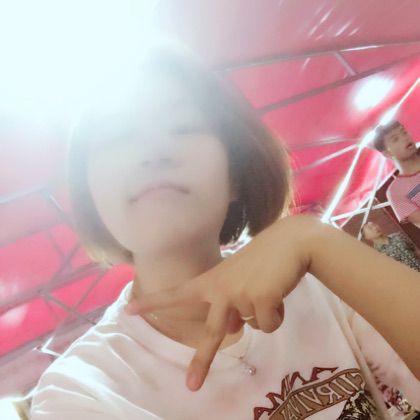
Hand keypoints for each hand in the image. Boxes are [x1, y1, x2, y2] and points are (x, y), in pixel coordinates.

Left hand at [126, 216, 315, 390]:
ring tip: (270, 288)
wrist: (291, 242)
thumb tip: (232, 328)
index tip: (129, 310)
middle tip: (192, 386)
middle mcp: (221, 289)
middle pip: (211, 333)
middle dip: (202, 361)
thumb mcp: (238, 279)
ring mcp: (240, 295)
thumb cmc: (263, 258)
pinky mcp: (261, 300)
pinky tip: (279, 292)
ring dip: (264, 313)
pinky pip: (269, 325)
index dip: (153, 303)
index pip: (177, 293)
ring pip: (252, 325)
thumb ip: (229, 303)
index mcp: (211, 281)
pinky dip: (277, 315)